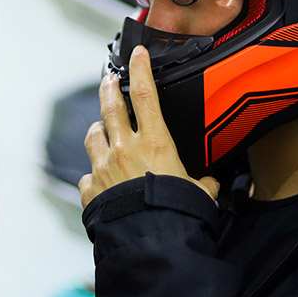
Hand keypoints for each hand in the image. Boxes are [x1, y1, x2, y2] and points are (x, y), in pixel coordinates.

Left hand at [79, 45, 219, 207]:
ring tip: (103, 128)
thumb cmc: (176, 215)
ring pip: (93, 135)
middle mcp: (123, 149)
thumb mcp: (198, 193)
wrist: (148, 243)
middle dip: (108, 87)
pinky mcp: (90, 189)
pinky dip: (94, 173)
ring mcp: (102, 168)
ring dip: (98, 129)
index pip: (144, 93)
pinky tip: (101, 178)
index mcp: (153, 143)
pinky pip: (88, 174)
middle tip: (108, 77)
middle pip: (110, 105)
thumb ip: (201, 183)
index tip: (137, 53)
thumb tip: (209, 183)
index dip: (139, 68)